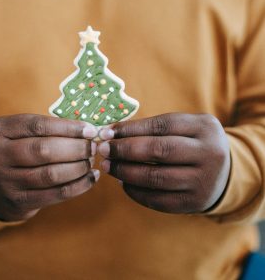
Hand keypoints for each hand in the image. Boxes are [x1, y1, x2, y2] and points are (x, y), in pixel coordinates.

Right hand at [0, 114, 98, 221]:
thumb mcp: (18, 134)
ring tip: (90, 161)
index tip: (90, 129)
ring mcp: (6, 181)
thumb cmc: (14, 152)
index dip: (68, 127)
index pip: (38, 125)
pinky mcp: (19, 201)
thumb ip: (46, 130)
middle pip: (44, 150)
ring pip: (51, 174)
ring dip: (79, 167)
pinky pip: (56, 194)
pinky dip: (79, 186)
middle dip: (76, 148)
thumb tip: (86, 130)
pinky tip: (91, 178)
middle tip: (92, 147)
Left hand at [97, 113, 229, 213]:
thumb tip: (113, 134)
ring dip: (125, 172)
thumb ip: (154, 129)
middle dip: (125, 150)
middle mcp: (209, 153)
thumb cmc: (193, 145)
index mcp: (204, 127)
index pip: (161, 126)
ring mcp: (203, 180)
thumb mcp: (184, 128)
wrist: (223, 173)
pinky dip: (135, 192)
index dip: (130, 129)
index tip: (107, 132)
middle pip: (159, 150)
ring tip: (108, 166)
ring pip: (156, 177)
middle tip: (103, 150)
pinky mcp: (194, 202)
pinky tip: (123, 183)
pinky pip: (158, 200)